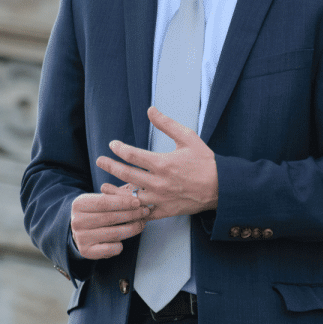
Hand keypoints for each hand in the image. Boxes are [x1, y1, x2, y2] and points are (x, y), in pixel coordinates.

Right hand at [70, 184, 148, 259]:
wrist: (80, 230)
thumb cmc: (95, 212)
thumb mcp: (99, 200)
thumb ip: (115, 197)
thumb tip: (136, 198)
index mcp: (79, 204)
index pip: (104, 202)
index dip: (123, 202)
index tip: (138, 202)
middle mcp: (77, 221)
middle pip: (110, 218)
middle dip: (131, 214)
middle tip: (145, 212)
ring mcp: (81, 237)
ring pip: (113, 234)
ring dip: (131, 229)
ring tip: (141, 223)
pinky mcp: (86, 251)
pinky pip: (110, 249)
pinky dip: (120, 245)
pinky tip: (123, 240)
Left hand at [95, 106, 218, 220]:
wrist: (222, 187)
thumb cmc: (205, 161)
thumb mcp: (188, 137)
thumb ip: (167, 124)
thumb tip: (150, 109)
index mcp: (163, 163)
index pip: (132, 155)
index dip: (119, 149)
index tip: (112, 145)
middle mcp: (159, 182)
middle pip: (127, 174)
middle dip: (110, 166)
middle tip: (100, 161)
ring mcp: (161, 198)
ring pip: (131, 198)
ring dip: (115, 192)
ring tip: (103, 187)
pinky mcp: (166, 211)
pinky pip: (144, 214)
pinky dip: (132, 211)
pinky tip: (123, 206)